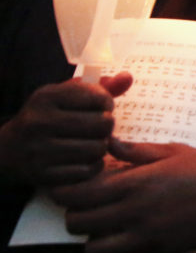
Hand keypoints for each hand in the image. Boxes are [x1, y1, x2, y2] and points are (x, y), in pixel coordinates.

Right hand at [0, 72, 132, 186]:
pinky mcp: (43, 174)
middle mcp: (40, 122)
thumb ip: (99, 88)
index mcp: (46, 97)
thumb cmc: (47, 118)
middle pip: (102, 124)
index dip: (107, 103)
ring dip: (101, 147)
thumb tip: (128, 77)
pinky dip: (93, 166)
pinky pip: (87, 171)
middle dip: (107, 126)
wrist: (9, 150)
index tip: (100, 107)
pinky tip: (86, 159)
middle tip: (99, 128)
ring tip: (93, 142)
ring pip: (97, 149)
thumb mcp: (65, 97)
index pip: (98, 97)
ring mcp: (39, 150)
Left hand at [50, 138, 195, 252]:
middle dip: (75, 215)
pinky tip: (133, 235)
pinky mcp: (159, 252)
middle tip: (87, 206)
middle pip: (78, 224)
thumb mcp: (172, 151)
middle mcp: (135, 212)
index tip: (69, 188)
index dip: (65, 193)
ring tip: (107, 225)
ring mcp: (146, 236)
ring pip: (95, 250)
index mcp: (136, 183)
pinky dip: (122, 251)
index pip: (79, 195)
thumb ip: (136, 151)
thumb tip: (108, 144)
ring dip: (95, 238)